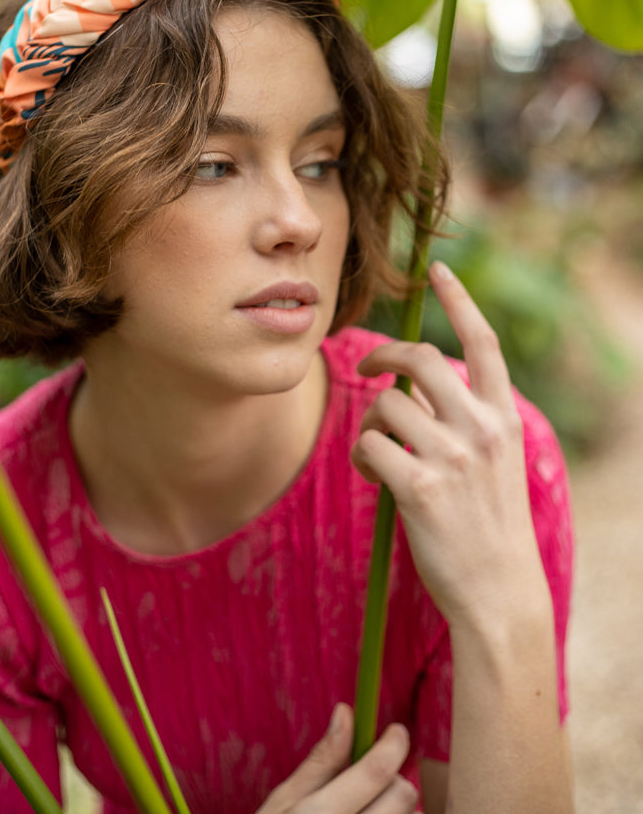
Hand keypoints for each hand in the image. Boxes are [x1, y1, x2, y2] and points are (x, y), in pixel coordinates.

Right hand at [255, 703, 417, 812]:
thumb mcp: (282, 803)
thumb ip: (320, 761)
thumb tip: (346, 712)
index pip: (375, 773)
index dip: (393, 744)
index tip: (396, 731)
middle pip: (402, 799)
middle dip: (395, 780)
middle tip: (375, 781)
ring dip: (395, 813)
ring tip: (367, 812)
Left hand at [351, 261, 549, 630]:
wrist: (499, 592)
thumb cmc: (489, 525)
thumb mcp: (495, 462)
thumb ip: (464, 419)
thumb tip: (412, 387)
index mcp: (504, 418)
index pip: (483, 342)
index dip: (458, 300)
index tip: (437, 270)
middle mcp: (482, 428)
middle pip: (419, 360)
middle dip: (382, 354)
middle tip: (367, 366)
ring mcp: (452, 457)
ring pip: (385, 405)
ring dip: (370, 422)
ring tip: (378, 450)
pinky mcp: (419, 488)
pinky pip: (368, 445)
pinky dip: (361, 455)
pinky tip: (373, 476)